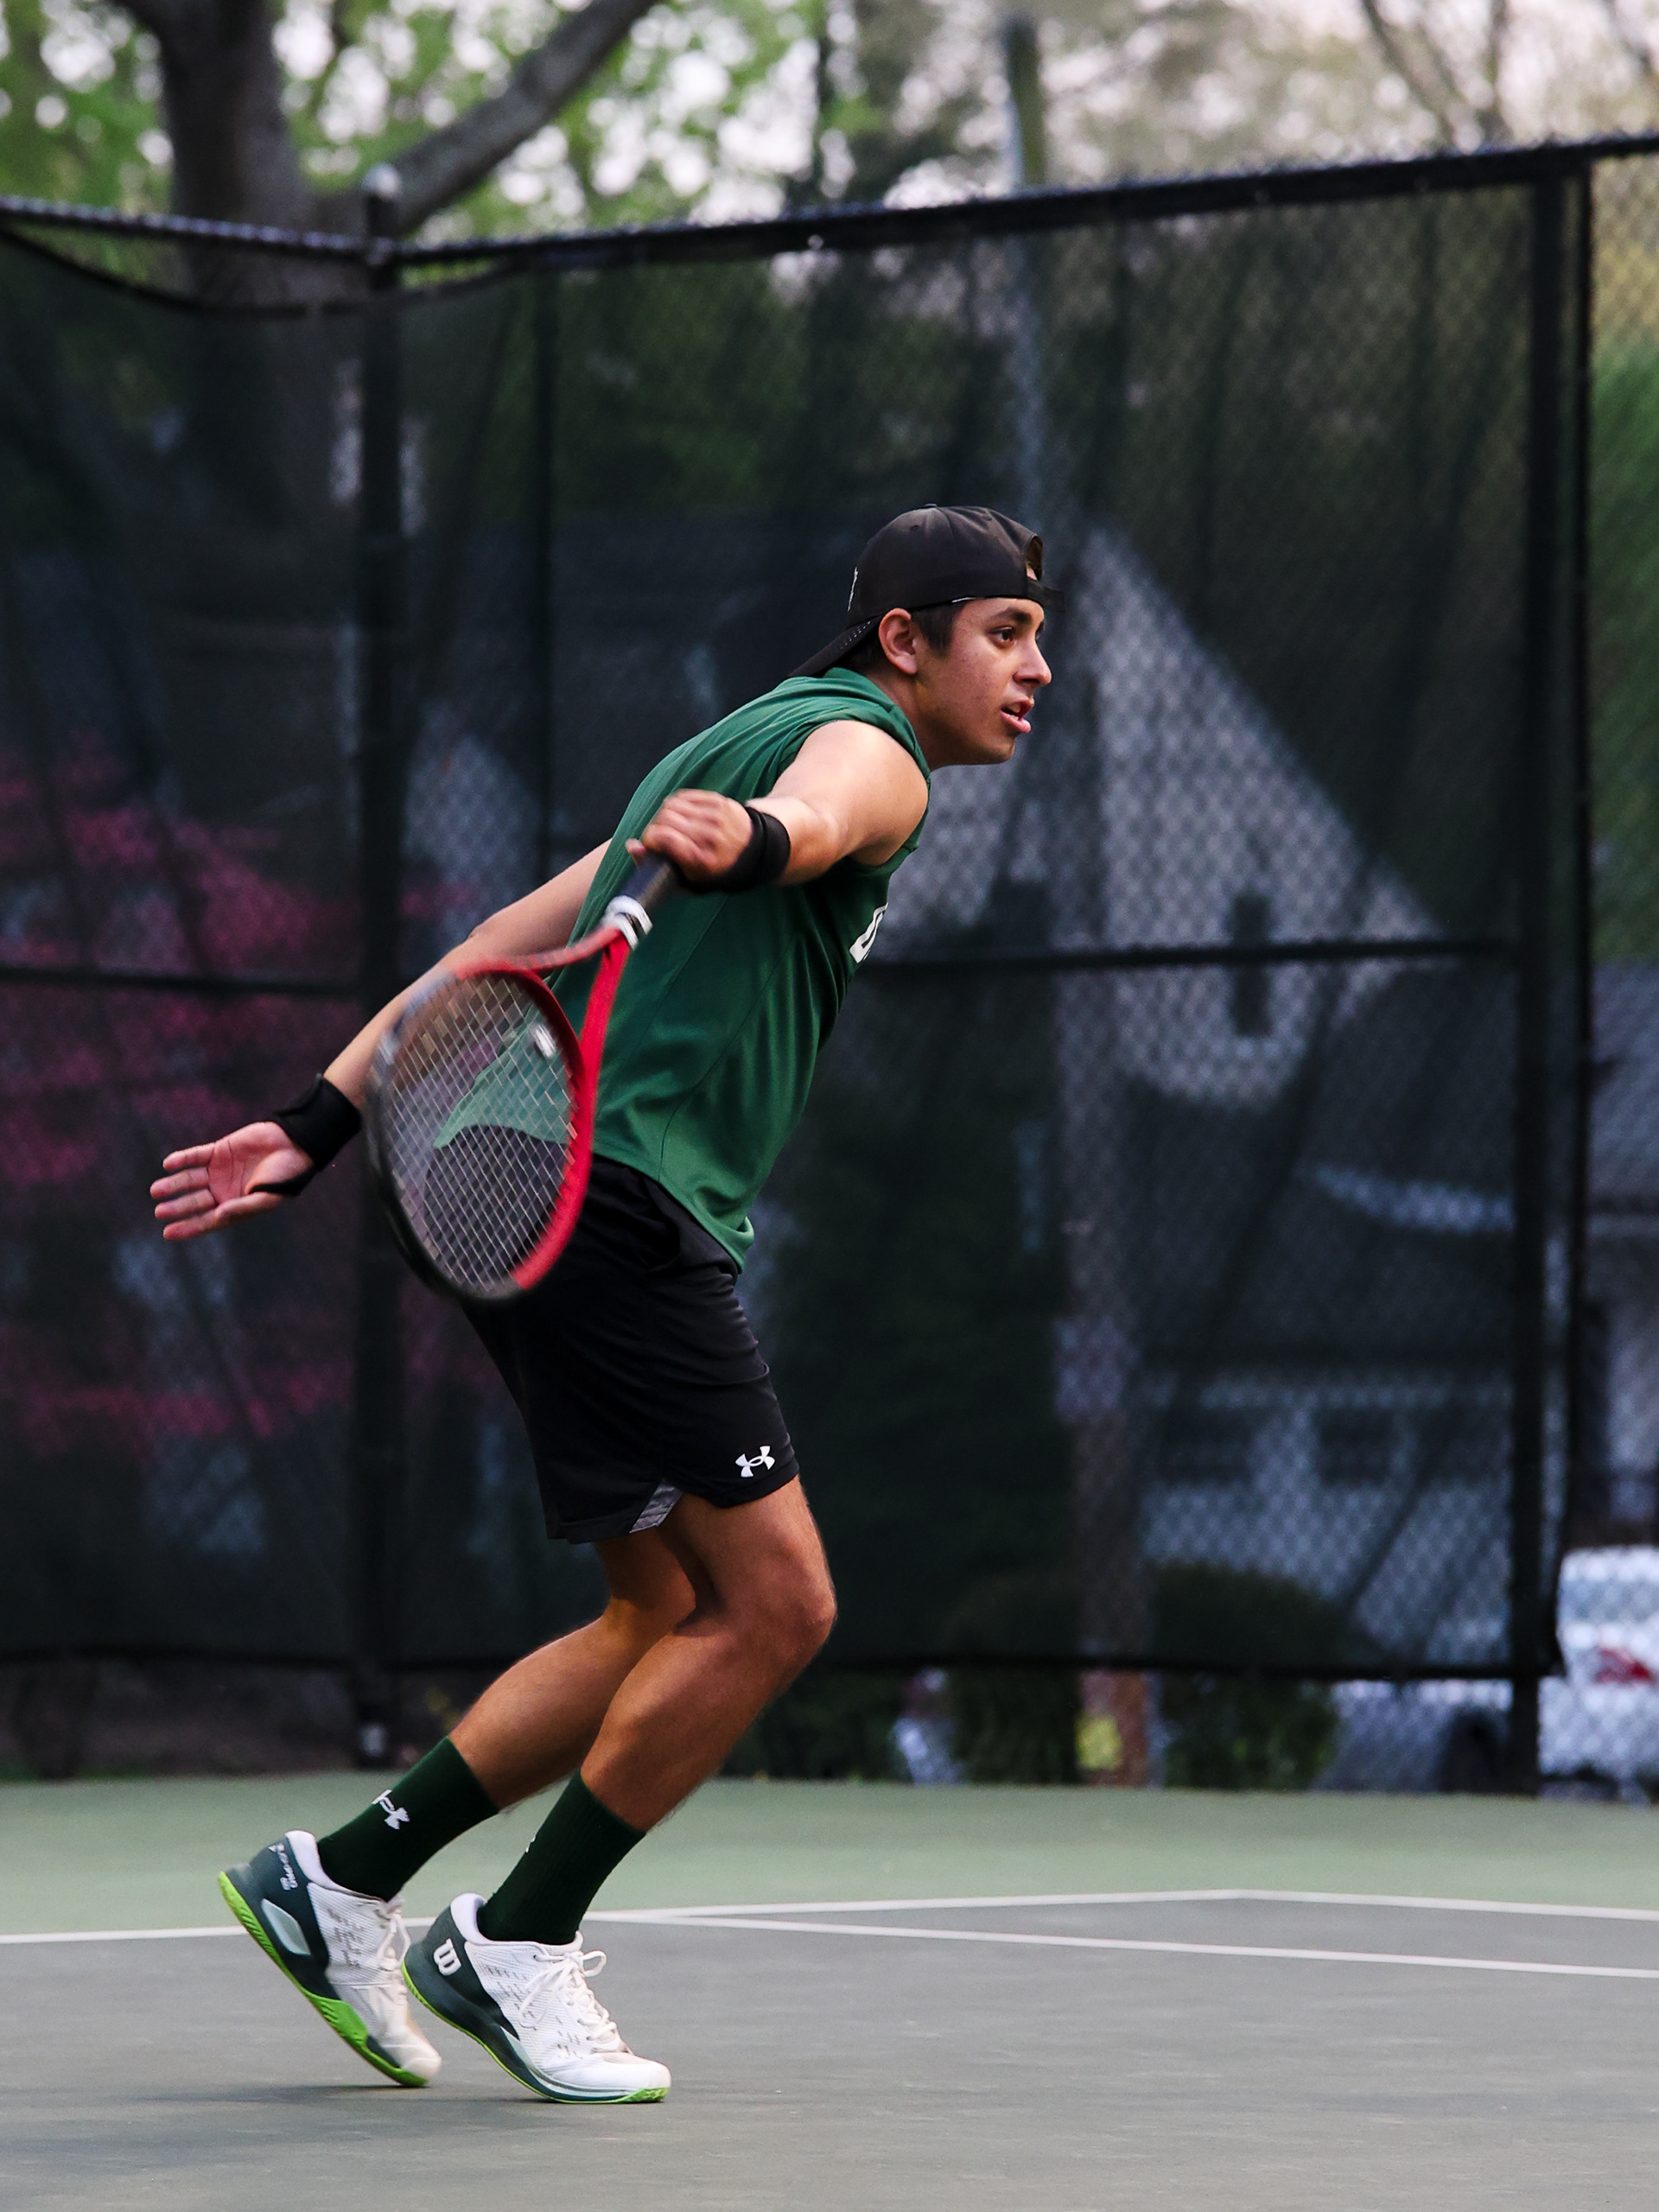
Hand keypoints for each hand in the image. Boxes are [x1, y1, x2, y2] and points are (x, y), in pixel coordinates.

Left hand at [150, 1122, 312, 1241]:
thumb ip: (242, 1208)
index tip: (168, 1233)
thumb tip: (217, 1217)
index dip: (187, 1227)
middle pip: (195, 1201)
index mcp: (234, 1207)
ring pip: (190, 1179)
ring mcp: (219, 1170)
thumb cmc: (285, 1176)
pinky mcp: (218, 1150)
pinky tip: (169, 1164)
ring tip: (157, 1190)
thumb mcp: (266, 1197)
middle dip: (177, 1207)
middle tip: (160, 1211)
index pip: (206, 1220)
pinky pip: (196, 1156)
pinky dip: (182, 1159)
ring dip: (174, 1184)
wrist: (294, 1144)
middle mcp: (222, 1190)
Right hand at [628, 790, 751, 885]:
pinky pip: (682, 796)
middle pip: (663, 820)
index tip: (651, 846)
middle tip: (660, 838)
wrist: (755, 852)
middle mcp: (709, 836)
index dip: (649, 840)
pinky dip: (675, 805)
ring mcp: (715, 816)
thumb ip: (654, 867)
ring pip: (670, 805)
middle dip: (654, 828)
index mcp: (701, 860)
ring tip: (671, 828)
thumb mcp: (686, 881)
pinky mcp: (717, 800)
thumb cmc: (715, 871)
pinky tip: (680, 816)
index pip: (662, 837)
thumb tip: (631, 845)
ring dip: (663, 816)